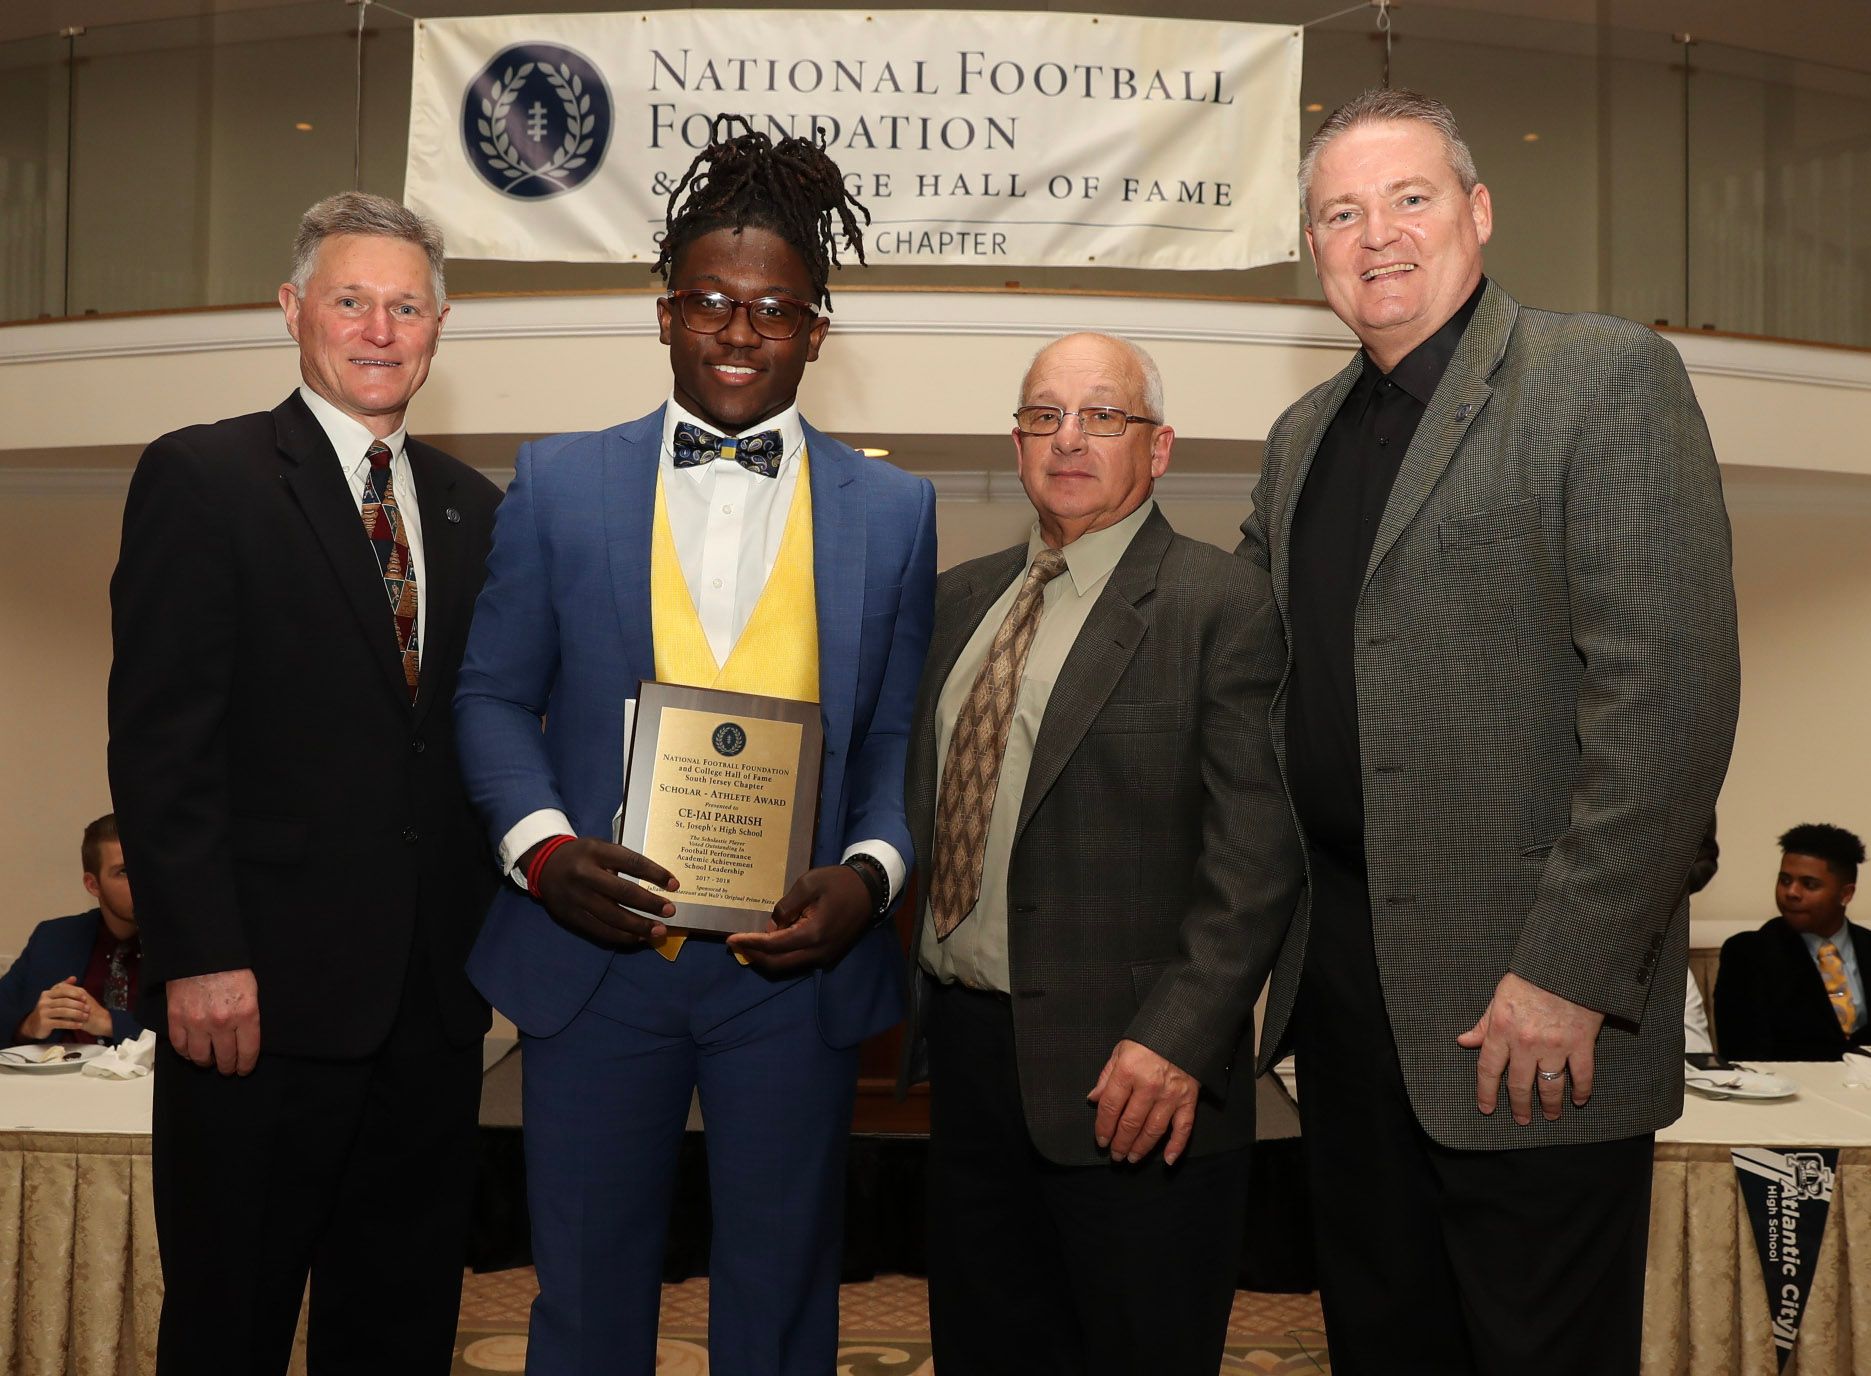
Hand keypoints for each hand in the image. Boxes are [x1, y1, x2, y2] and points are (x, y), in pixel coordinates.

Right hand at [18, 977, 106, 1040]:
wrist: (35, 1025)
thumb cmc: (49, 1009)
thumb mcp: (54, 997)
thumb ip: (64, 987)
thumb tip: (74, 977)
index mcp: (47, 994)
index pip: (63, 991)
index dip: (75, 994)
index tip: (85, 998)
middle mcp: (43, 1002)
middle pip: (64, 1001)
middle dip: (78, 1005)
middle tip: (88, 1009)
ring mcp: (43, 1013)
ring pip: (63, 1012)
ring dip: (77, 1014)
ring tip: (86, 1017)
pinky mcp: (44, 1023)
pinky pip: (61, 1023)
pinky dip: (72, 1024)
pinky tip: (80, 1025)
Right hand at [167, 968, 260, 1075]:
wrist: (201, 951)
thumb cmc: (231, 967)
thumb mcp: (251, 990)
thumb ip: (249, 1015)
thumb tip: (246, 1037)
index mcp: (246, 1014)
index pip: (248, 1051)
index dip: (245, 1065)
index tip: (244, 1069)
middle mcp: (222, 1023)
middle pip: (225, 1058)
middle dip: (227, 1066)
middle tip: (227, 1068)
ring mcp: (197, 1022)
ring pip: (200, 1056)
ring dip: (205, 1062)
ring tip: (209, 1061)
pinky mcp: (176, 1018)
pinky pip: (180, 1046)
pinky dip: (185, 1053)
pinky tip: (191, 1052)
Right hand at [529, 837, 676, 946]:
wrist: (544, 865)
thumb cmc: (582, 856)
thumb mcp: (600, 848)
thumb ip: (622, 861)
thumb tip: (657, 883)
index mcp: (595, 851)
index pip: (631, 862)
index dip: (655, 873)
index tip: (674, 884)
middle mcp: (584, 874)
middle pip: (622, 892)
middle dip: (649, 904)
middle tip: (670, 911)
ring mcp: (575, 897)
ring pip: (612, 917)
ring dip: (638, 926)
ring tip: (658, 931)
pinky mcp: (570, 916)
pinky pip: (599, 931)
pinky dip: (621, 936)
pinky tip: (637, 938)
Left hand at [726, 864, 872, 973]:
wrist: (870, 890)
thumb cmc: (838, 882)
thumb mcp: (807, 884)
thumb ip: (786, 907)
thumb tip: (770, 927)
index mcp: (813, 934)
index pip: (773, 945)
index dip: (750, 943)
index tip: (730, 939)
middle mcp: (818, 952)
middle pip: (777, 963)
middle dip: (754, 955)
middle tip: (735, 945)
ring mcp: (825, 957)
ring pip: (788, 965)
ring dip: (766, 958)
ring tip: (747, 945)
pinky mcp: (828, 955)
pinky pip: (798, 961)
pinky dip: (781, 956)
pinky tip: (770, 944)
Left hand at [1086, 1039, 1199, 1165]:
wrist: (1183, 1028)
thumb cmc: (1148, 1040)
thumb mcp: (1121, 1050)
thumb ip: (1107, 1076)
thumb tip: (1093, 1099)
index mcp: (1128, 1071)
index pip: (1110, 1107)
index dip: (1103, 1127)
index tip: (1101, 1140)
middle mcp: (1149, 1086)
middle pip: (1130, 1123)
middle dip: (1120, 1143)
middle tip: (1115, 1156)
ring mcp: (1170, 1094)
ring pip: (1153, 1130)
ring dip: (1141, 1148)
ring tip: (1132, 1158)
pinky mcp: (1188, 1099)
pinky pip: (1183, 1127)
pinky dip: (1176, 1146)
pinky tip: (1167, 1159)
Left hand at [1456, 971, 1604, 1124]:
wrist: (1566, 963)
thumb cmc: (1530, 977)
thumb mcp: (1498, 997)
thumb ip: (1483, 1024)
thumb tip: (1464, 1041)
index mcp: (1501, 1030)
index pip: (1488, 1069)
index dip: (1486, 1092)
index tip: (1487, 1108)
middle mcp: (1526, 1043)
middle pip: (1518, 1084)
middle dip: (1519, 1106)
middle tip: (1522, 1119)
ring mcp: (1555, 1046)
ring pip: (1550, 1086)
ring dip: (1549, 1105)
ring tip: (1549, 1116)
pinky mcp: (1581, 1044)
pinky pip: (1582, 1075)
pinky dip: (1582, 1090)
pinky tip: (1580, 1100)